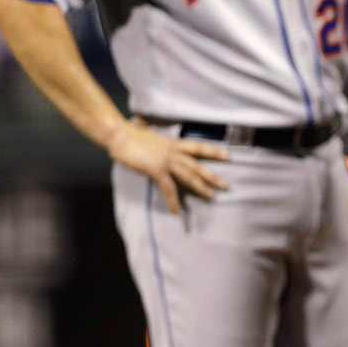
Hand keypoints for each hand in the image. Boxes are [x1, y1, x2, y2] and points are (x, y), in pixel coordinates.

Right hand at [105, 117, 228, 213]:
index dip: (213, 151)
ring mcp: (166, 161)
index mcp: (173, 143)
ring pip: (188, 175)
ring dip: (200, 187)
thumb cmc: (132, 135)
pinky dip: (173, 200)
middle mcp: (173, 151)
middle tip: (225, 185)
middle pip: (197, 164)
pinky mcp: (156, 170)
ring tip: (211, 196)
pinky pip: (168, 188)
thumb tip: (162, 147)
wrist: (120, 135)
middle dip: (212, 175)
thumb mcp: (152, 137)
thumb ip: (160, 144)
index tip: (227, 155)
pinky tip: (177, 211)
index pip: (198, 146)